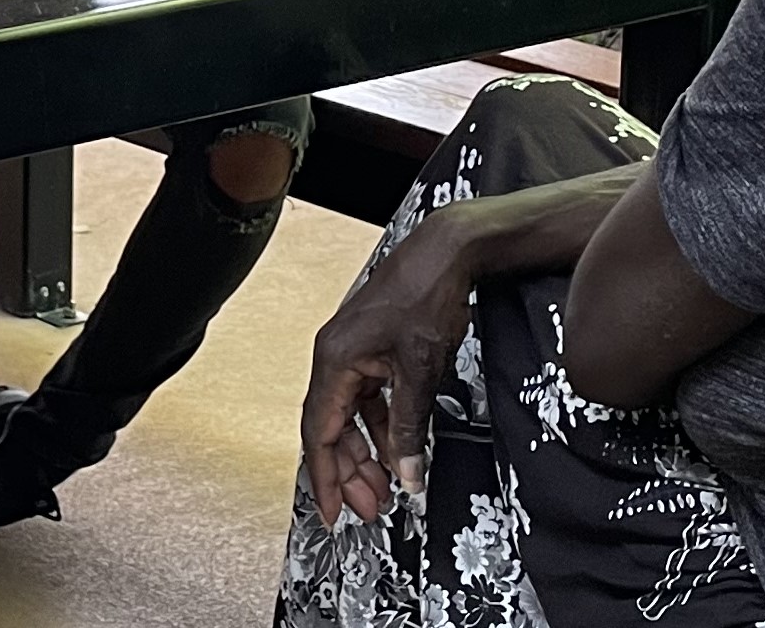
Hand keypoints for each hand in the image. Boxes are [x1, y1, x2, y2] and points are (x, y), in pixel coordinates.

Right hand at [299, 210, 480, 526]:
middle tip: (370, 509)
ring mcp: (354, 353)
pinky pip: (368, 400)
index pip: (319, 432)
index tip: (333, 512)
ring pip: (350, 417)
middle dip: (348, 472)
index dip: (324, 476)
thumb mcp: (419, 371)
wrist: (445, 253)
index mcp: (334, 360)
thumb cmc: (425, 295)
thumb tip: (407, 476)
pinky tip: (398, 451)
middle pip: (331, 428)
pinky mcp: (372, 350)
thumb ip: (410, 428)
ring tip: (386, 489)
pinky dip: (380, 429)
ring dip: (366, 454)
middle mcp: (336, 356)